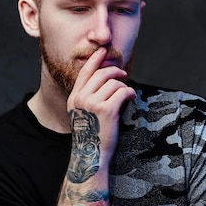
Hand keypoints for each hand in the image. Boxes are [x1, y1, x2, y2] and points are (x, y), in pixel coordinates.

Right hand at [67, 47, 135, 163]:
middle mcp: (81, 98)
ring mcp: (93, 104)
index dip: (95, 59)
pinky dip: (129, 93)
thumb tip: (105, 83)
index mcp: (74, 98)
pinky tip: (131, 98)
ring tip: (126, 95)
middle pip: (101, 74)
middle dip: (115, 71)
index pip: (85, 73)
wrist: (91, 155)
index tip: (102, 51)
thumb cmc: (92, 136)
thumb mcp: (83, 114)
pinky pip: (122, 92)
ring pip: (113, 83)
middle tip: (124, 74)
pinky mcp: (107, 110)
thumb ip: (88, 99)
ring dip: (123, 86)